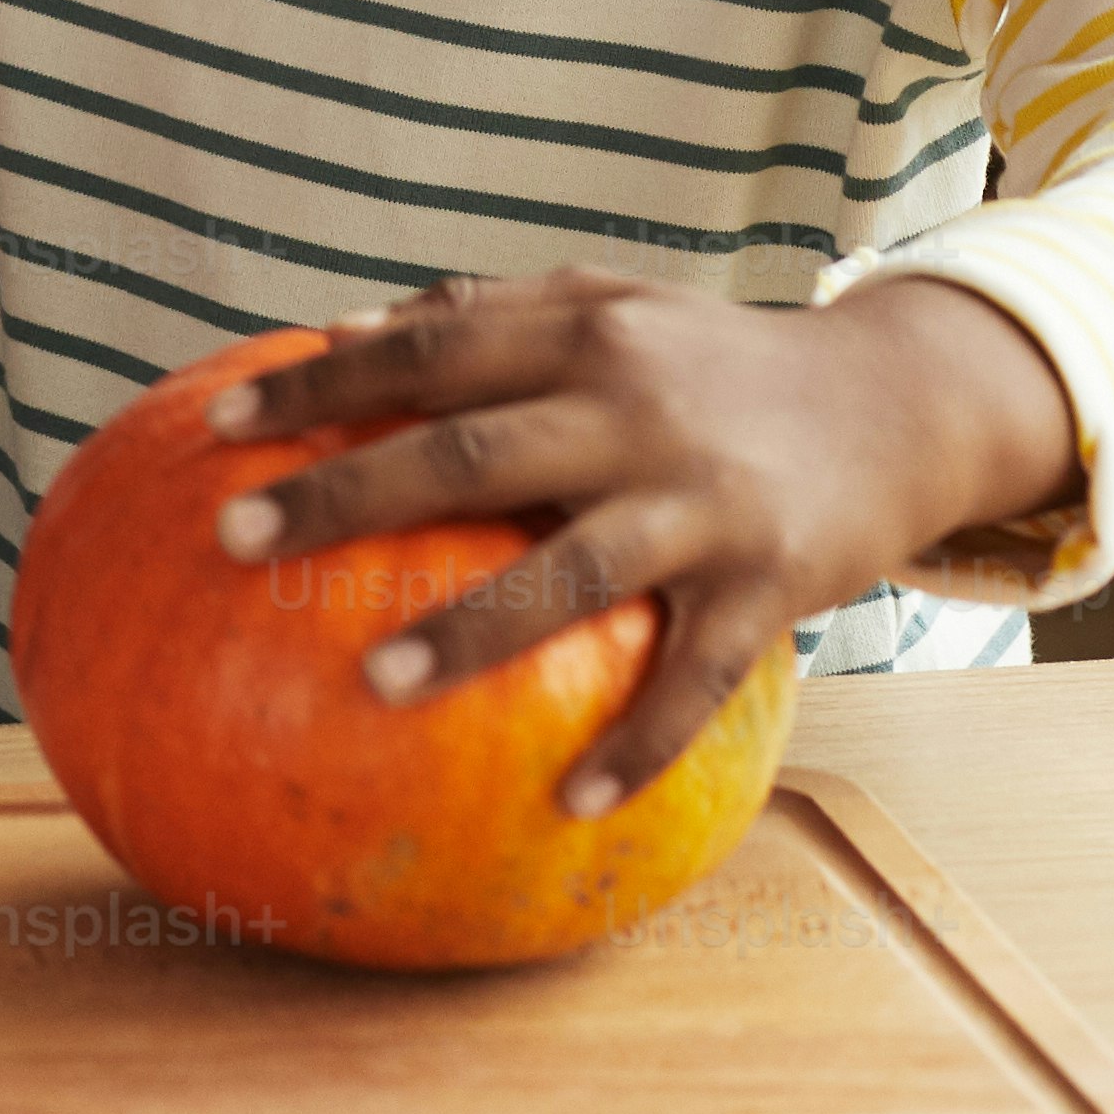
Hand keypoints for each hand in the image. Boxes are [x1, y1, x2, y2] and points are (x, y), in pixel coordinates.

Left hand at [194, 271, 1079, 809]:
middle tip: (237, 538)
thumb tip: (338, 331)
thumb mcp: (608, 308)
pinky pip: (694, 678)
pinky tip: (568, 805)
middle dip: (348, 495)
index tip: (216, 422)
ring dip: (469, 631)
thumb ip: (484, 315)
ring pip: (571, 570)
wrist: (896, 403)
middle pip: (468, 453)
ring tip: (368, 682)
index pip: (427, 350)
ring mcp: (705, 500)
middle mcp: (635, 406)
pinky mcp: (773, 585)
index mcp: (582, 332)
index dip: (319, 382)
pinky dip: (636, 745)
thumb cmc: (711, 364)